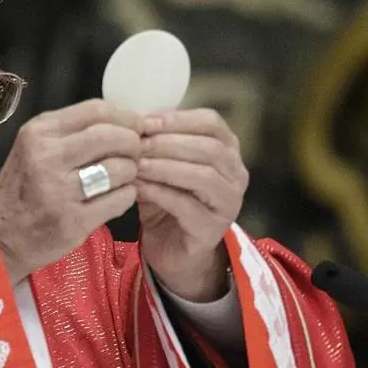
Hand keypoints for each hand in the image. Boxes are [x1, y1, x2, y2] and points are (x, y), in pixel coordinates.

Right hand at [0, 100, 141, 282]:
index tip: (136, 126)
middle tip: (134, 153)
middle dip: (133, 143)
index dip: (126, 116)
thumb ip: (72, 131)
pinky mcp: (73, 221)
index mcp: (38, 133)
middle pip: (112, 137)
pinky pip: (120, 199)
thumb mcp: (34, 147)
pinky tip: (116, 197)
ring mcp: (59, 192)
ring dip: (131, 172)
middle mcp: (46, 157)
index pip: (96, 110)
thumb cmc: (22, 187)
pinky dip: (127, 196)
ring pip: (120, 169)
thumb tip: (125, 120)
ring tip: (122, 178)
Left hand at [136, 109, 247, 300]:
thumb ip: (154, 142)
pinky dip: (161, 193)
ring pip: (203, 176)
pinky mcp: (214, 229)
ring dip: (165, 167)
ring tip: (136, 165)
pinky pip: (188, 206)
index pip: (211, 123)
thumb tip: (131, 118)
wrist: (171, 249)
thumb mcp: (160, 164)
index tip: (145, 122)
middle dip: (168, 143)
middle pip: (209, 148)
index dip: (178, 119)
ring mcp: (229, 203)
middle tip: (136, 144)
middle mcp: (236, 174)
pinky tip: (139, 188)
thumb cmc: (166, 200)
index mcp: (227, 149)